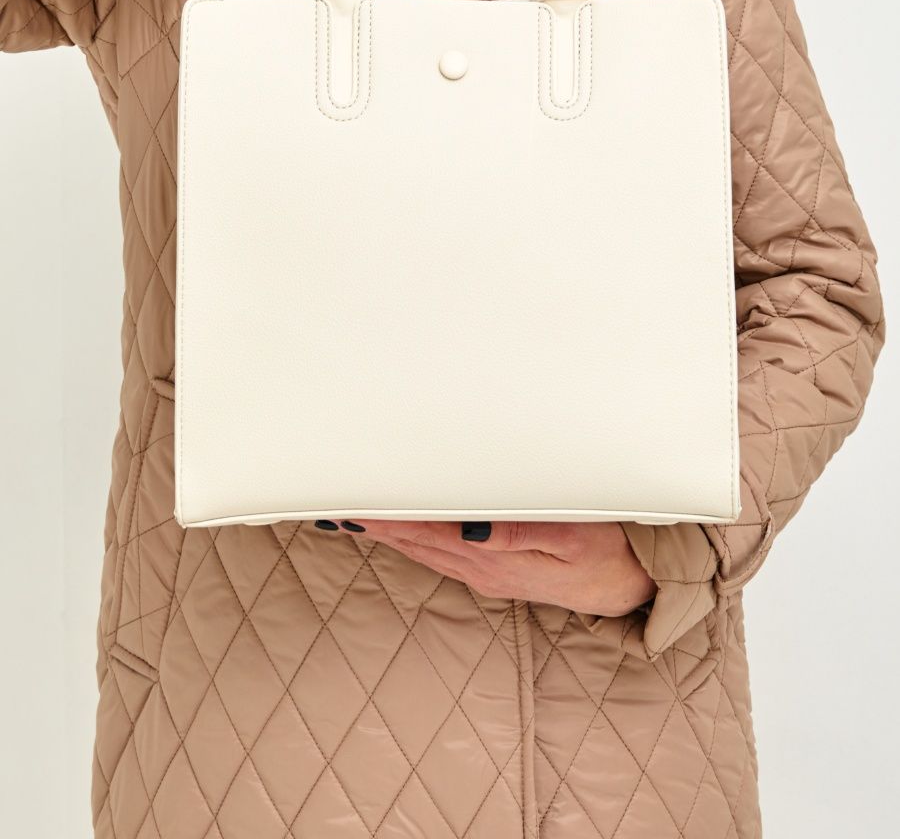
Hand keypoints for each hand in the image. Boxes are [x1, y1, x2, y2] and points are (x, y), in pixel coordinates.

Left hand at [315, 519, 657, 616]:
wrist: (631, 587)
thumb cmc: (607, 551)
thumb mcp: (575, 539)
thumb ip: (521, 534)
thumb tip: (469, 532)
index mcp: (491, 556)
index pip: (421, 529)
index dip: (381, 514)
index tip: (346, 500)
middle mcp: (477, 565)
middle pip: (408, 538)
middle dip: (368, 519)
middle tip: (326, 499)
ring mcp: (481, 570)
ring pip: (417, 545)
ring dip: (381, 528)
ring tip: (343, 512)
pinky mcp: (490, 568)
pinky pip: (435, 550)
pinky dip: (406, 536)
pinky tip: (392, 527)